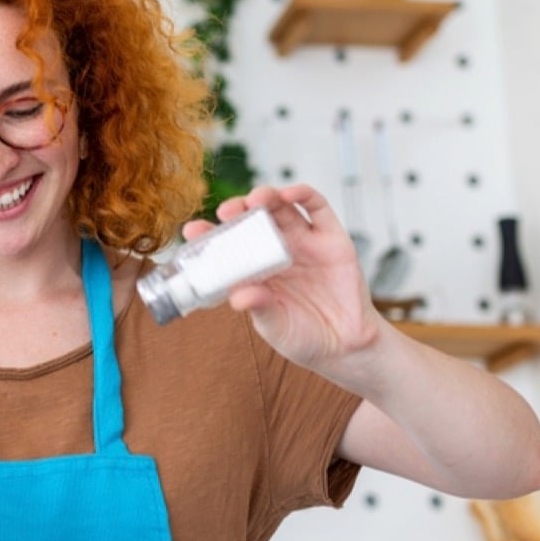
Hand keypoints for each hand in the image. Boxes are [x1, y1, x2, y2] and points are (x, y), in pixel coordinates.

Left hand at [183, 183, 381, 373]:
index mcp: (255, 270)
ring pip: (281, 207)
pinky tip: (289, 194)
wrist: (346, 347)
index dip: (210, 235)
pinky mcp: (331, 239)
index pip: (226, 245)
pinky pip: (317, 208)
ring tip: (257, 199)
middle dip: (237, 209)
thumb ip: (259, 308)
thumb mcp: (276, 326)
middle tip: (228, 211)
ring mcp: (303, 242)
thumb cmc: (303, 336)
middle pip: (252, 219)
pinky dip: (302, 194)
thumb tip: (239, 297)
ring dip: (266, 196)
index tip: (193, 231)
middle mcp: (276, 251)